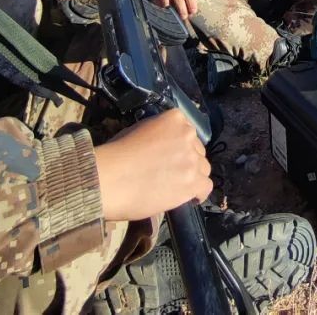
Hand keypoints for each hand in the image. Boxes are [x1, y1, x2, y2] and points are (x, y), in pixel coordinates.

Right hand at [94, 109, 211, 221]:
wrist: (110, 179)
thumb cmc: (115, 155)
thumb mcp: (137, 131)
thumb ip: (157, 135)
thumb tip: (161, 148)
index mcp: (174, 119)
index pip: (186, 132)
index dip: (179, 146)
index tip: (170, 156)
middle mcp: (187, 135)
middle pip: (197, 150)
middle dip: (186, 161)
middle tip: (171, 173)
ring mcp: (192, 159)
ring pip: (203, 168)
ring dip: (192, 176)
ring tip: (176, 187)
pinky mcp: (193, 181)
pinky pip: (206, 187)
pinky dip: (198, 193)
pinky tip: (189, 198)